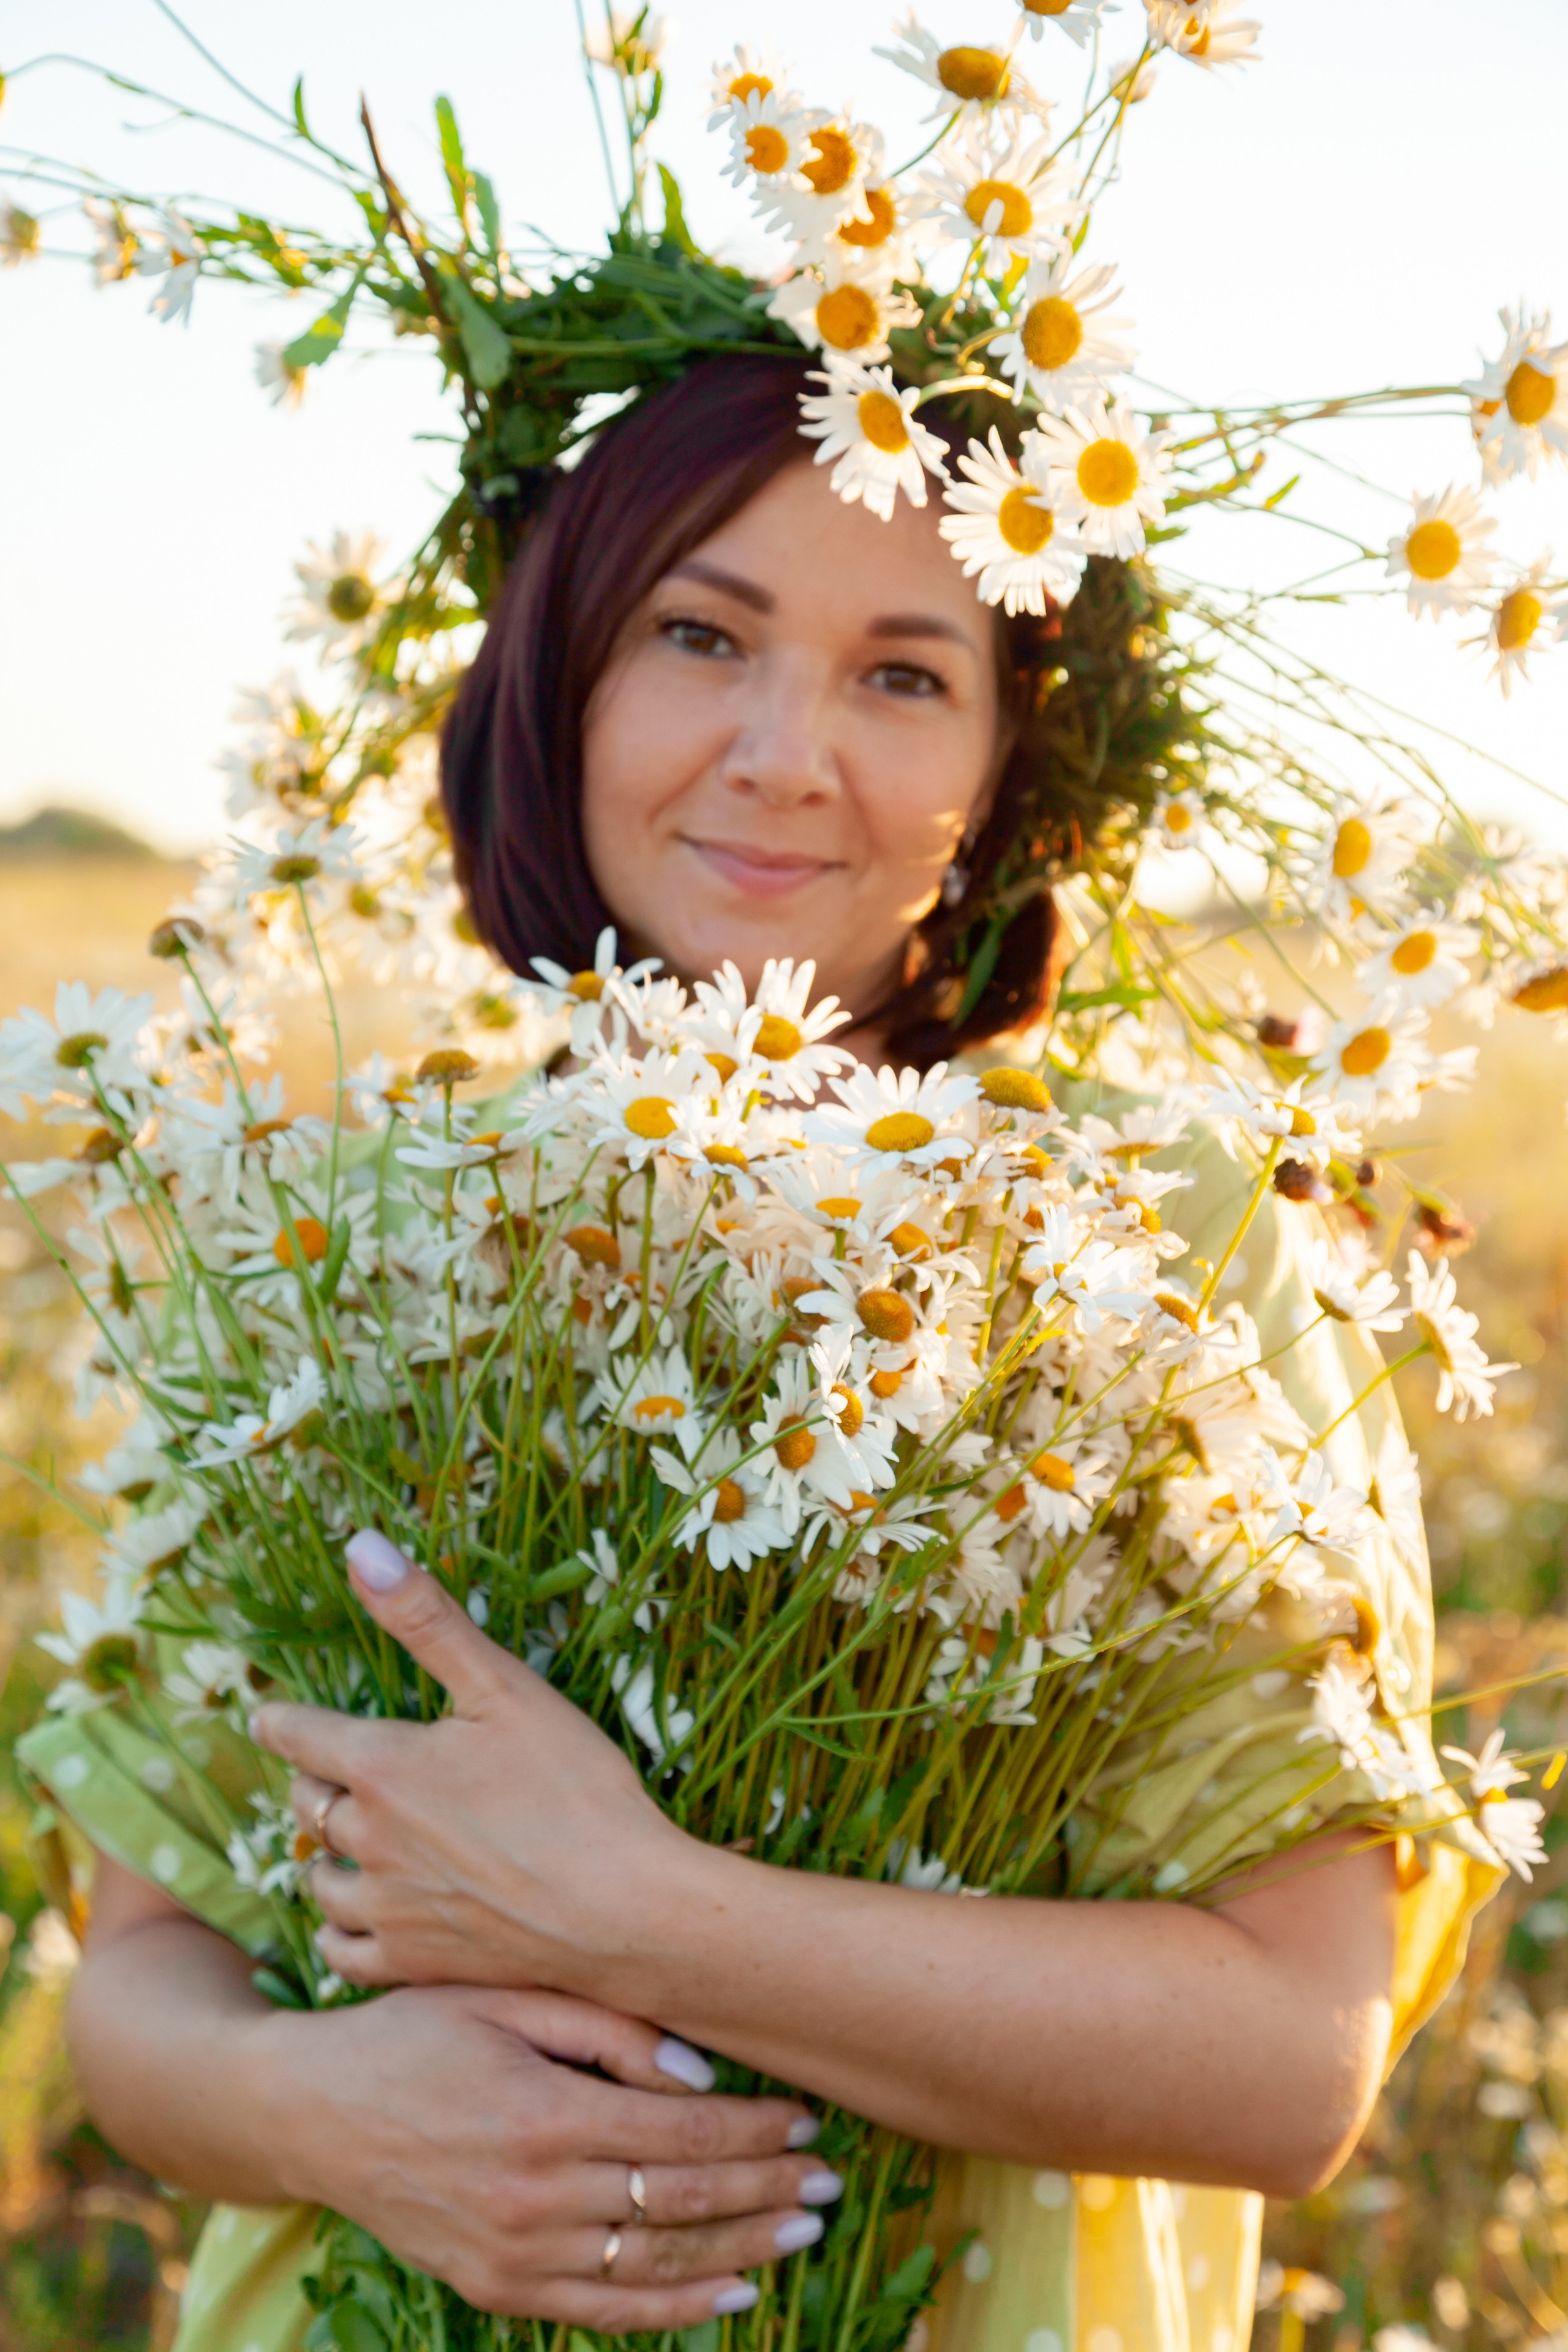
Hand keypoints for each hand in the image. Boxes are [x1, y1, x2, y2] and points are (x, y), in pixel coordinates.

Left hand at [250, 1531, 716, 1994]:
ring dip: (324, 1855)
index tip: (267, 1716)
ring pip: (318, 1878)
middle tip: (326, 1772)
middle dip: (313, 1781)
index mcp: (384, 1766)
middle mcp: (369, 1838)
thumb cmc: (576, 1788)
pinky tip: (357, 1919)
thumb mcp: (503, 1685)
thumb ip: (426, 1618)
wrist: (624, 1909)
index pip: (298, 1735)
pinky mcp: (414, 1964)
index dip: (279, 1721)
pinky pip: (342, 1951)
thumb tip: (360, 1546)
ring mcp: (388, 1908)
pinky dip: (340, 1930)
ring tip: (344, 1843)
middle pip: (307, 1804)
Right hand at [256, 1981, 839, 2328]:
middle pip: (682, 2197)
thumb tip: (700, 2075)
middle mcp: (535, 2194)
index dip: (754, 2129)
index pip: (683, 2130)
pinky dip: (675, 2310)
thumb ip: (606, 2027)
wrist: (314, 2112)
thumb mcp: (504, 1995)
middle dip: (766, 2190)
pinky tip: (733, 2297)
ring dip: (740, 2250)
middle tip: (829, 2180)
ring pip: (656, 2262)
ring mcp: (515, 2253)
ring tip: (801, 2232)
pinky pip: (605, 2310)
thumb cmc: (414, 2033)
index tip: (806, 2119)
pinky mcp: (495, 2289)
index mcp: (545, 2112)